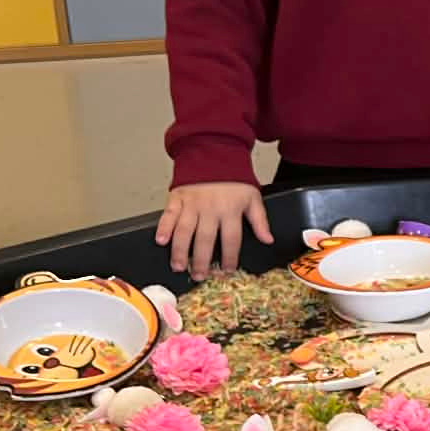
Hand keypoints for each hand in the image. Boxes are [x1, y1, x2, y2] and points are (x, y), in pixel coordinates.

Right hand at [156, 182, 272, 280]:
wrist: (213, 154)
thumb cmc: (233, 179)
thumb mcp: (252, 197)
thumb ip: (259, 220)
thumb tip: (268, 240)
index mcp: (230, 210)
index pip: (231, 239)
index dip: (230, 257)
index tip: (228, 270)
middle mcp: (210, 208)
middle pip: (205, 239)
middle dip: (202, 260)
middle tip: (199, 276)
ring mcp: (192, 203)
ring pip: (184, 230)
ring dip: (180, 250)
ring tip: (179, 266)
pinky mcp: (177, 197)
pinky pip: (169, 214)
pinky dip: (164, 227)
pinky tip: (161, 241)